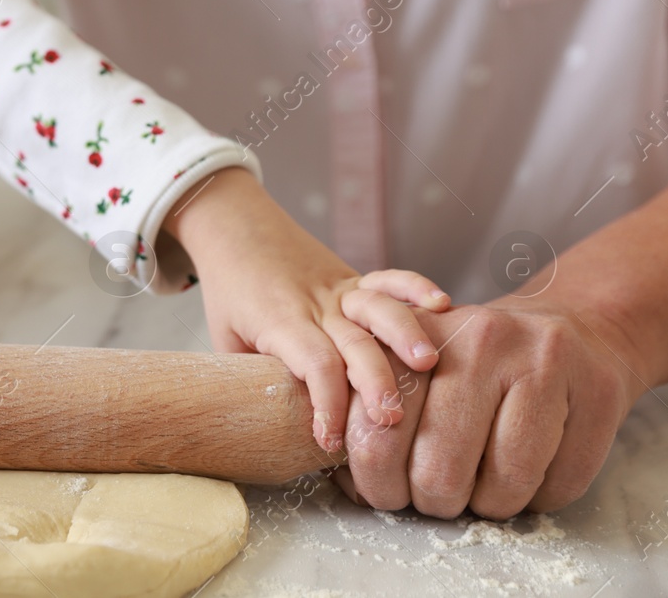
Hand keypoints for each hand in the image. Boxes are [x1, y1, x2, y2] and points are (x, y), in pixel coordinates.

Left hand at [172, 167, 450, 452]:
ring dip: (406, 336)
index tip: (330, 440)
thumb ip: (250, 378)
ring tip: (427, 364)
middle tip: (391, 419)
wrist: (234, 228)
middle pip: (354, 344)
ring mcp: (339, 290)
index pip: (314, 365)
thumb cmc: (229, 293)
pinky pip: (388, 279)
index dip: (328, 404)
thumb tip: (277, 430)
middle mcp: (316, 305)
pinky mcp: (354, 279)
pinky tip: (441, 303)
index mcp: (280, 322)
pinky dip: (416, 287)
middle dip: (375, 383)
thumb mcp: (225, 340)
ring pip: (378, 309)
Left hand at [335, 300, 642, 518]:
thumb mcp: (418, 363)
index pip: (377, 431)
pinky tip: (530, 476)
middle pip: (439, 468)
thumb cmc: (480, 363)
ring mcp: (542, 362)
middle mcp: (479, 339)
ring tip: (483, 489)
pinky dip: (539, 499)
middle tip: (439, 497)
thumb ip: (375, 407)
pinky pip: (557, 485)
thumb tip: (344, 480)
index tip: (386, 492)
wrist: (576, 326)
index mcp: (419, 334)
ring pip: (503, 484)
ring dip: (489, 507)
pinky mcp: (595, 391)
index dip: (376, 481)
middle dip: (434, 502)